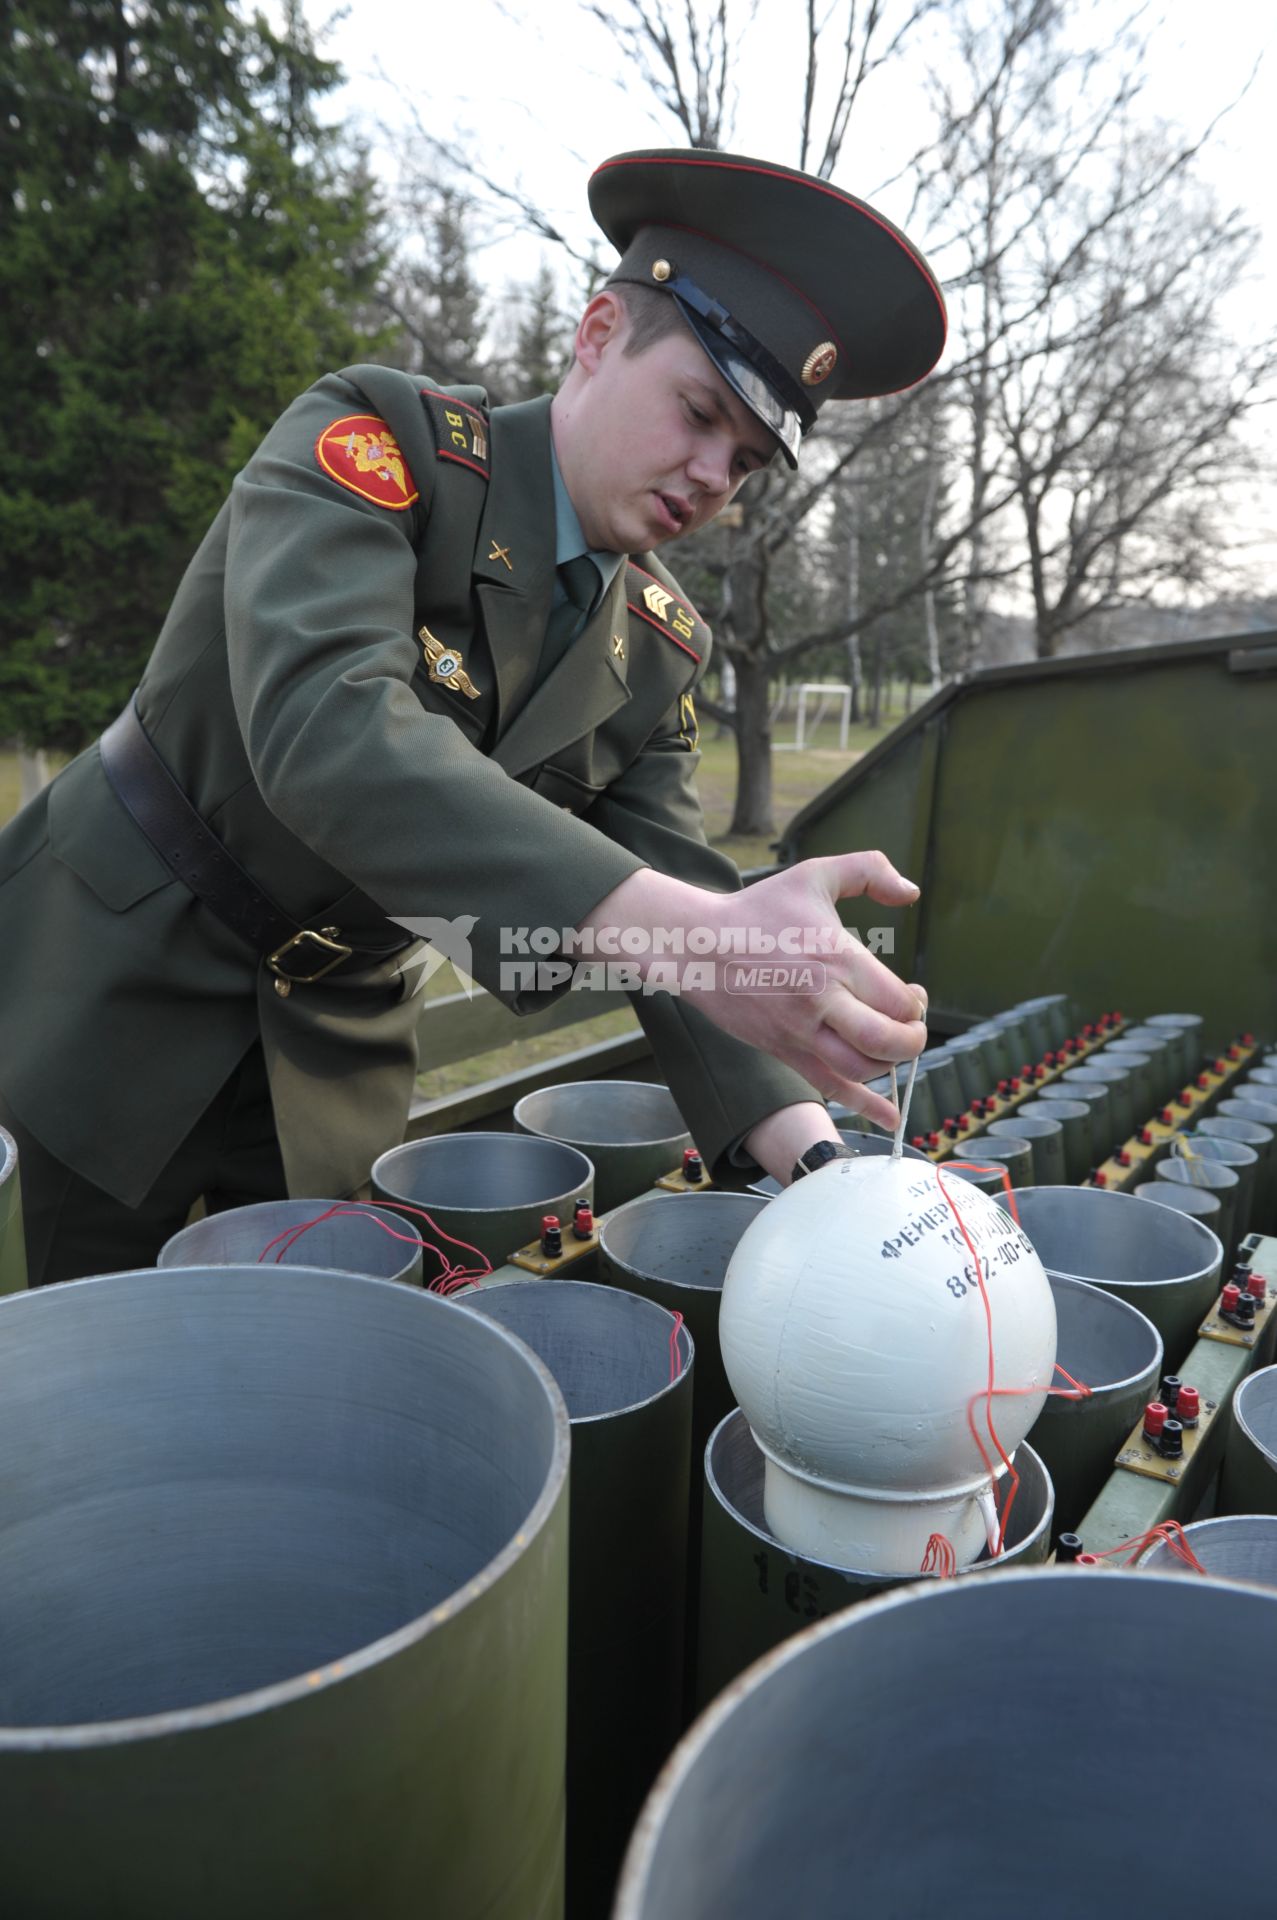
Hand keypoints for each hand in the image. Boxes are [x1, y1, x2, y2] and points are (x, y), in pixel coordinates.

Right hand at [577, 852, 926, 1128]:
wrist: (699, 947)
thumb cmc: (759, 910)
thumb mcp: (815, 875)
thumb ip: (869, 871)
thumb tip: (910, 892)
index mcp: (835, 958)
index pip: (897, 1000)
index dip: (916, 1004)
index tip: (911, 995)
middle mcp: (821, 1000)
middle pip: (887, 1040)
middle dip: (913, 1040)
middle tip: (910, 1027)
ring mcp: (801, 1032)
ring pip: (863, 1069)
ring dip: (890, 1064)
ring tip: (889, 1046)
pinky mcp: (785, 1051)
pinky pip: (831, 1088)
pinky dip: (866, 1107)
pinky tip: (891, 1118)